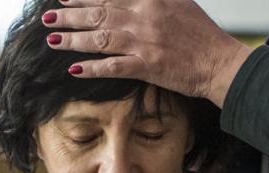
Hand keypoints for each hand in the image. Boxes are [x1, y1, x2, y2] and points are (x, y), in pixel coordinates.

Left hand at [42, 0, 252, 105]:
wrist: (219, 62)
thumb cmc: (202, 36)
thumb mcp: (179, 2)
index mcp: (151, 0)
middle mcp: (144, 17)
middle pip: (99, 13)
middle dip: (70, 15)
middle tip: (48, 17)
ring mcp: (144, 42)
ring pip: (100, 39)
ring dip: (73, 39)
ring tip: (53, 40)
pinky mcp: (147, 66)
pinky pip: (113, 66)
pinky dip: (92, 68)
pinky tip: (74, 69)